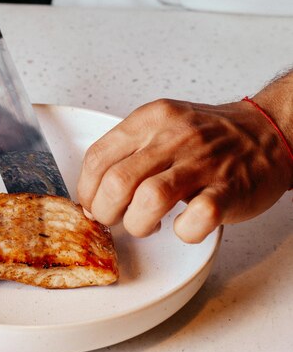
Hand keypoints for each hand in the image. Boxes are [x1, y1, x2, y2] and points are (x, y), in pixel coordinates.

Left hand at [77, 99, 292, 242]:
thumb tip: (95, 192)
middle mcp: (173, 137)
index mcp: (151, 120)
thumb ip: (128, 151)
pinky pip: (196, 218)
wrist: (265, 132)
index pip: (97, 158)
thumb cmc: (209, 135)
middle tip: (116, 219)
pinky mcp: (229, 189)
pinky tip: (183, 226)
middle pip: (116, 182)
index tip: (93, 204)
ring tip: (146, 225)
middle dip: (107, 212)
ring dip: (138, 224)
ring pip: (149, 200)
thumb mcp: (162, 125)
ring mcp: (202, 163)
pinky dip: (183, 231)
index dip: (87, 190)